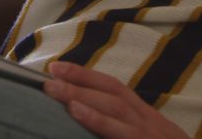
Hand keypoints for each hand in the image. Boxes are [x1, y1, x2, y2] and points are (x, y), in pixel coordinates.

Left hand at [44, 61, 188, 138]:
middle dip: (80, 81)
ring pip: (115, 108)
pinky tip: (77, 112)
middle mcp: (152, 124)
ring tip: (53, 89)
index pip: (117, 90)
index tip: (59, 69)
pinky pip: (122, 133)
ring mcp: (151, 135)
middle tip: (49, 75)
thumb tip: (91, 119)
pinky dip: (98, 121)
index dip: (88, 76)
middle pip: (113, 94)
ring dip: (82, 95)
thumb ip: (126, 131)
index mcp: (149, 120)